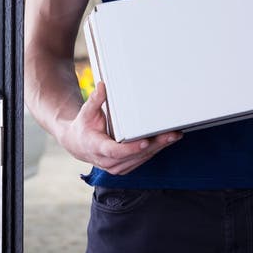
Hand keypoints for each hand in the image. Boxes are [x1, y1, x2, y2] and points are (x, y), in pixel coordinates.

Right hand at [57, 81, 182, 174]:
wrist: (78, 144)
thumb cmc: (84, 126)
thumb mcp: (86, 112)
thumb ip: (95, 100)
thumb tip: (102, 86)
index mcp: (97, 147)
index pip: (115, 151)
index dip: (130, 148)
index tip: (145, 142)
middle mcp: (107, 161)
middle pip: (134, 155)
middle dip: (154, 145)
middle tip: (170, 135)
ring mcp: (117, 166)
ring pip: (141, 159)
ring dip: (158, 148)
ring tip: (174, 136)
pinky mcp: (125, 166)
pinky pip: (142, 160)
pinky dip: (155, 151)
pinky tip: (166, 141)